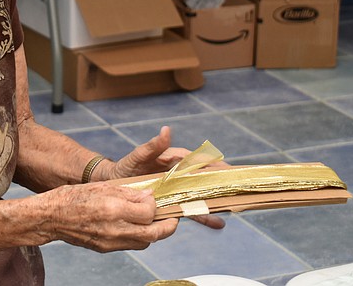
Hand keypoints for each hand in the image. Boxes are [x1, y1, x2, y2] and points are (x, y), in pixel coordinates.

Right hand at [46, 182, 177, 252]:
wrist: (51, 217)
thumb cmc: (74, 197)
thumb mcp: (102, 187)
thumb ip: (128, 192)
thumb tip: (149, 196)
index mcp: (113, 209)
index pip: (149, 212)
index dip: (155, 204)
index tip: (152, 198)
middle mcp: (114, 229)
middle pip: (153, 234)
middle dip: (168, 227)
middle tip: (173, 218)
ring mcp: (111, 242)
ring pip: (145, 242)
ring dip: (154, 233)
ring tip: (155, 221)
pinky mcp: (106, 248)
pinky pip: (131, 245)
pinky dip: (139, 236)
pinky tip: (136, 226)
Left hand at [96, 126, 225, 229]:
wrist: (114, 183)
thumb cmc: (126, 166)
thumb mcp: (138, 156)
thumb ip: (152, 146)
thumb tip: (166, 130)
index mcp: (173, 159)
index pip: (197, 161)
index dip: (213, 165)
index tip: (227, 169)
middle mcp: (178, 174)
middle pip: (203, 178)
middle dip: (220, 183)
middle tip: (238, 189)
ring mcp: (177, 188)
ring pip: (200, 195)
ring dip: (215, 202)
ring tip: (231, 210)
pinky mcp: (173, 201)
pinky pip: (190, 208)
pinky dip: (203, 215)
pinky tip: (218, 223)